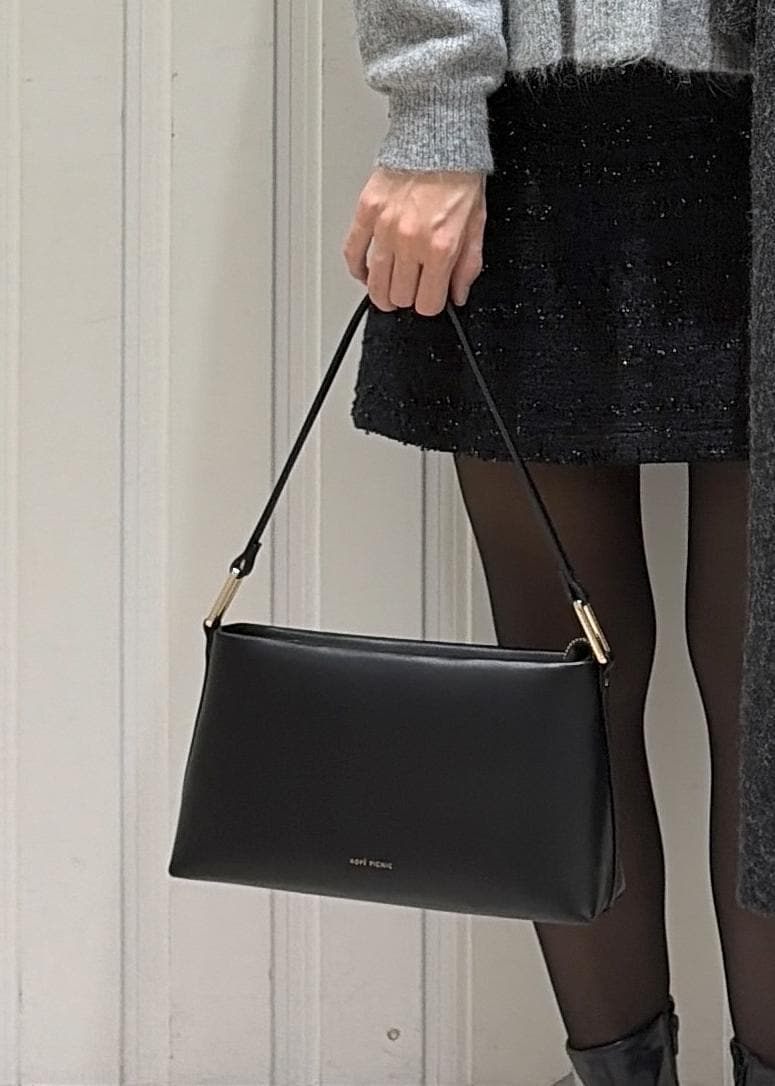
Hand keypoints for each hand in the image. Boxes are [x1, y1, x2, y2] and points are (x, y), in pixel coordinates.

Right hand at [342, 166, 486, 315]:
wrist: (439, 138)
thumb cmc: (460, 176)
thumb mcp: (476, 226)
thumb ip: (467, 265)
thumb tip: (457, 294)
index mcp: (440, 247)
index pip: (428, 302)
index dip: (431, 306)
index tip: (431, 300)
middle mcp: (410, 241)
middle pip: (400, 296)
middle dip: (408, 299)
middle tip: (412, 292)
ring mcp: (385, 228)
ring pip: (376, 283)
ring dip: (382, 294)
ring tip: (388, 292)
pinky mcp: (367, 212)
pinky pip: (353, 252)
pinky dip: (358, 269)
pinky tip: (366, 273)